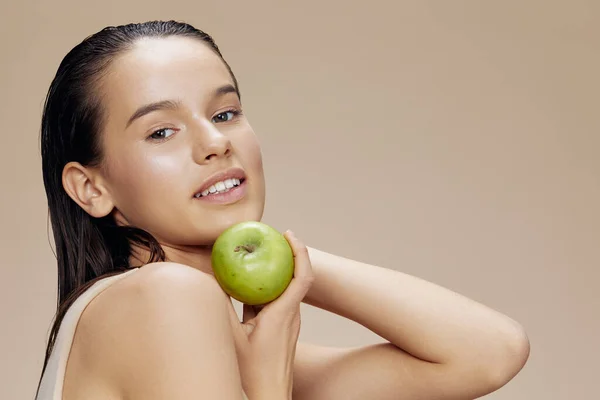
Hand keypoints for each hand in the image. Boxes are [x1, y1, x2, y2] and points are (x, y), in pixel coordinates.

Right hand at [234, 230, 314, 399]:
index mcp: (283, 315)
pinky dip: (266, 289)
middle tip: (269, 237)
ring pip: (285, 290)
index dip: (300, 251)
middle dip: (286, 254)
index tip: (288, 234)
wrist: (268, 399)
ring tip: (258, 256)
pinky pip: (276, 303)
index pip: (302, 276)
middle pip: (296, 277)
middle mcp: (291, 317)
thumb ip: (221, 308)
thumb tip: (209, 283)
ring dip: (276, 271)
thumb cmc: (252, 375)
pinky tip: (248, 287)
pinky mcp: (281, 331)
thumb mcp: (231, 338)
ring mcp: (288, 324)